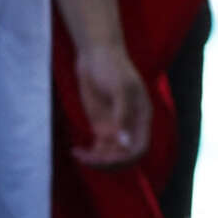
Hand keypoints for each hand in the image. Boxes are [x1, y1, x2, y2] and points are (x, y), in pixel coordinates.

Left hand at [69, 40, 151, 167]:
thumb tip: (125, 144)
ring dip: (96, 160)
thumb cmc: (112, 67)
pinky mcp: (101, 125)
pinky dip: (88, 154)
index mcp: (141, 118)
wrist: (96, 54)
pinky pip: (98, 148)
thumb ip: (123, 116)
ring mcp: (115, 127)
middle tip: (87, 159)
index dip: (125, 158)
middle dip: (108, 162)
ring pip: (110, 155)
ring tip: (78, 154)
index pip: (139, 148)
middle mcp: (130, 126)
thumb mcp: (119, 88)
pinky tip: (75, 151)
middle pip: (125, 156)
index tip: (105, 157)